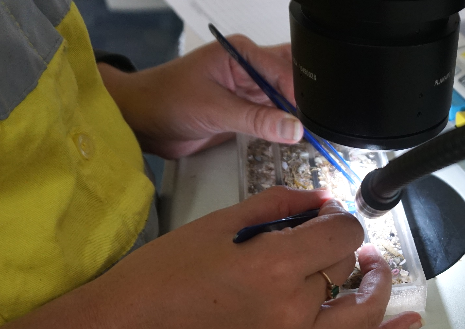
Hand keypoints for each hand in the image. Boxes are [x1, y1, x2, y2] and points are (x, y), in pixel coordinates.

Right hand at [91, 187, 422, 328]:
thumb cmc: (160, 280)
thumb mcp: (215, 226)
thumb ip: (275, 207)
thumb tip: (317, 201)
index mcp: (274, 267)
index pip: (340, 234)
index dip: (337, 218)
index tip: (322, 216)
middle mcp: (294, 309)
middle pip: (346, 267)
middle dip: (340, 246)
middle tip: (322, 236)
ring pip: (361, 310)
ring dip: (373, 284)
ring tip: (369, 268)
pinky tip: (410, 323)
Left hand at [98, 36, 303, 157]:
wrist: (143, 121)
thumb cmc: (167, 100)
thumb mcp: (215, 109)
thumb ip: (256, 120)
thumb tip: (293, 128)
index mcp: (241, 54)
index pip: (284, 72)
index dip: (302, 97)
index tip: (316, 121)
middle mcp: (247, 69)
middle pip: (288, 81)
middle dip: (304, 102)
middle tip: (321, 125)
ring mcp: (245, 91)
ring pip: (281, 101)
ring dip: (294, 117)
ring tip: (313, 136)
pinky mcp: (241, 112)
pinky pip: (269, 118)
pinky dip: (281, 129)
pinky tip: (292, 139)